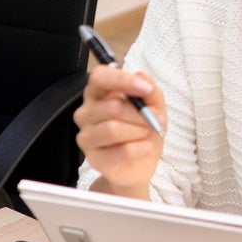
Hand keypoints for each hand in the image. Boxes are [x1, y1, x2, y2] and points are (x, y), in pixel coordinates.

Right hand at [73, 64, 165, 199]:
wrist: (139, 165)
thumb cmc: (142, 131)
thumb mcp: (155, 108)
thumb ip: (150, 91)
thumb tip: (141, 76)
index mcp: (98, 93)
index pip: (99, 77)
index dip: (122, 80)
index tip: (145, 89)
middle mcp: (86, 112)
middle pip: (111, 107)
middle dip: (140, 114)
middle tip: (154, 120)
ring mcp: (86, 136)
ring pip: (113, 129)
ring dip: (139, 131)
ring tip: (147, 134)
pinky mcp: (93, 158)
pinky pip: (120, 151)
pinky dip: (140, 148)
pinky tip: (144, 147)